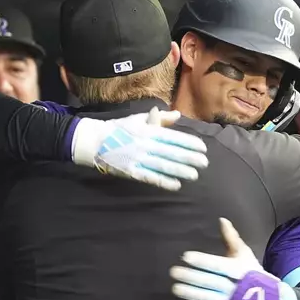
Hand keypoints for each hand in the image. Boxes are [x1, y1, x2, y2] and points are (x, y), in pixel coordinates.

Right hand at [72, 107, 208, 190]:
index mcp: (148, 131)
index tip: (203, 148)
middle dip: (189, 158)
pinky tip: (176, 185)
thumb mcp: (138, 119)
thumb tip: (177, 115)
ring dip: (180, 170)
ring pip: (163, 165)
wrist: (93, 141)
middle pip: (171, 152)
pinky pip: (150, 177)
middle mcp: (145, 144)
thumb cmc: (118, 129)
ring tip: (194, 175)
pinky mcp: (131, 171)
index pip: (173, 137)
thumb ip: (159, 118)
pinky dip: (163, 181)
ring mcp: (138, 158)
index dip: (189, 143)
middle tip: (205, 163)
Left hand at [170, 218, 298, 299]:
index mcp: (238, 269)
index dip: (202, 261)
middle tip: (174, 271)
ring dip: (191, 294)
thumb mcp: (244, 253)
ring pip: (209, 298)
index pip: (218, 264)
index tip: (186, 256)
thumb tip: (221, 219)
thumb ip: (231, 237)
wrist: (269, 299)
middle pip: (211, 281)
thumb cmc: (252, 271)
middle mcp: (234, 286)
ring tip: (176, 288)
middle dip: (192, 277)